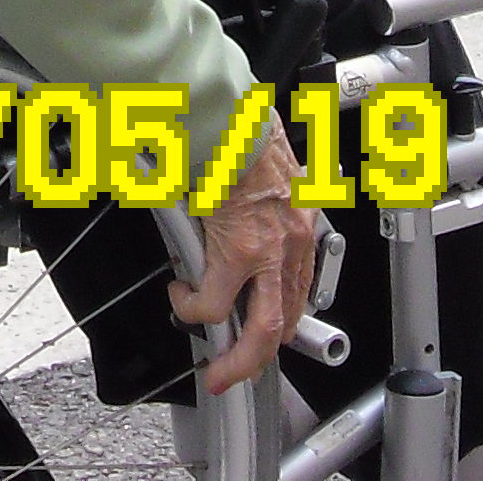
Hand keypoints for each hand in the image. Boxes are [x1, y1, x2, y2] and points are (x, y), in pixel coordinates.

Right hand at [166, 126, 315, 394]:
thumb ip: (254, 189)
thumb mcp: (263, 161)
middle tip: (238, 370)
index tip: (263, 327)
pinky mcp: (237, 252)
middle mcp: (294, 240)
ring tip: (214, 366)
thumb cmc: (237, 124)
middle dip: (260, 355)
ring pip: (259, 330)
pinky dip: (192, 307)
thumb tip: (232, 197)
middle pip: (286, 320)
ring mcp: (269, 251)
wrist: (223, 111)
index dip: (281, 314)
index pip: (300, 284)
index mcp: (302, 218)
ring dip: (234, 356)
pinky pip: (212, 303)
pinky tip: (180, 296)